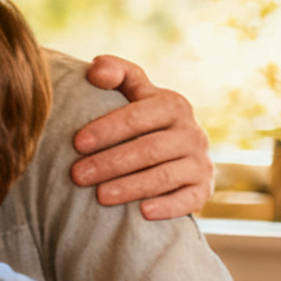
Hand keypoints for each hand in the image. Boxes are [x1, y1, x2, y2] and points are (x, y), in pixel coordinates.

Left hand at [72, 55, 211, 218]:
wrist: (172, 153)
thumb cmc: (138, 120)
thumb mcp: (131, 93)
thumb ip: (116, 73)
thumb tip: (96, 68)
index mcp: (172, 105)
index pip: (137, 116)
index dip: (107, 129)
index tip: (76, 143)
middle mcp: (192, 132)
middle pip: (149, 148)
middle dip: (111, 162)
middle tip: (77, 176)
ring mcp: (200, 161)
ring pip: (165, 175)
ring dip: (131, 186)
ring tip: (99, 197)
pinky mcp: (204, 189)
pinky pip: (189, 199)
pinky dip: (167, 206)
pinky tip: (143, 213)